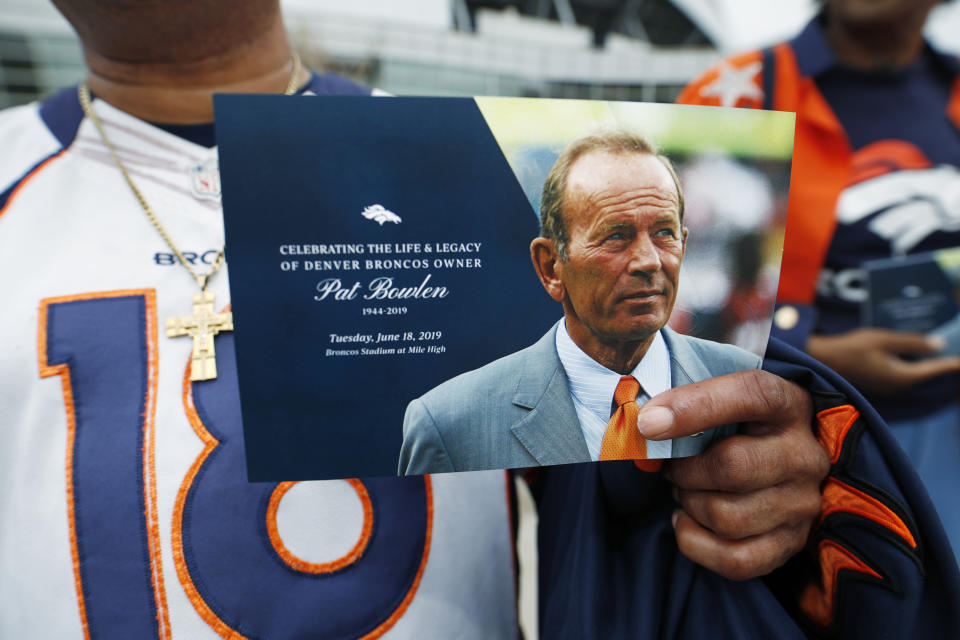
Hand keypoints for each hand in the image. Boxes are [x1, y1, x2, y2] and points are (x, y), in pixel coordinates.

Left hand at [637, 369, 828, 580]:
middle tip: (671, 468)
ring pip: (727, 517)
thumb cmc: (732, 428)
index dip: (695, 406)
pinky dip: (695, 541)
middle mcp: (804, 454)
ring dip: (690, 505)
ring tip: (684, 491)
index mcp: (787, 404)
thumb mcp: (719, 401)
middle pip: (734, 467)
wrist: (772, 465)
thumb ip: (686, 403)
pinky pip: (734, 559)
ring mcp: (802, 503)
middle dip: (685, 471)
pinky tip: (688, 520)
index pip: (750, 394)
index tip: (648, 421)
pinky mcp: (790, 544)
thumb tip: (645, 424)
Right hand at [806, 328, 959, 393]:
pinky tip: (917, 356)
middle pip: (927, 374)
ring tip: (941, 353)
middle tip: (956, 355)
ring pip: (916, 375)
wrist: (824, 359)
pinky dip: (915, 365)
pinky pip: (905, 374)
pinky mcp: (880, 382)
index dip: (952, 363)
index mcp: (901, 376)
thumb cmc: (852, 347)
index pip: (934, 369)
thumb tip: (940, 344)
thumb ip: (913, 342)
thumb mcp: (884, 339)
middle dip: (942, 364)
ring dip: (928, 365)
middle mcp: (897, 385)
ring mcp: (888, 386)